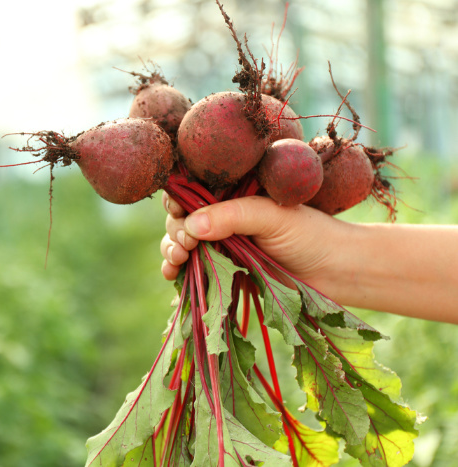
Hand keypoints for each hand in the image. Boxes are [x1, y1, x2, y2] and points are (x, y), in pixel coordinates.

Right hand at [160, 192, 351, 294]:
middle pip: (181, 218)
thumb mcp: (272, 216)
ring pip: (180, 243)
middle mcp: (223, 217)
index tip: (177, 209)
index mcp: (233, 194)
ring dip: (172, 250)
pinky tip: (172, 275)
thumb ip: (232, 216)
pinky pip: (190, 270)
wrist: (337, 273)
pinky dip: (176, 272)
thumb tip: (190, 227)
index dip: (179, 199)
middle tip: (187, 244)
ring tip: (178, 260)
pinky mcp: (221, 272)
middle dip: (176, 230)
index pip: (193, 190)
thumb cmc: (310, 235)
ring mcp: (220, 245)